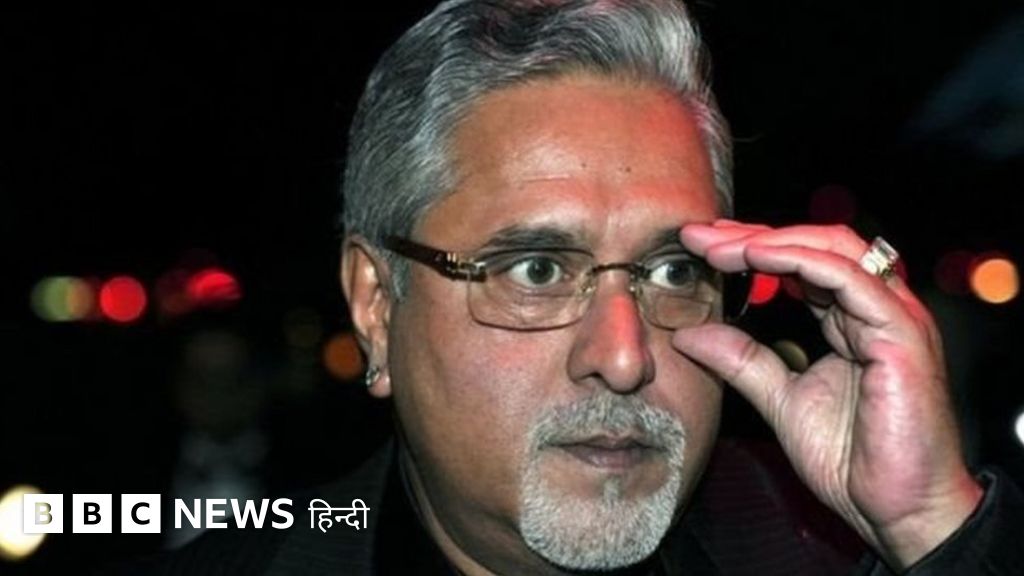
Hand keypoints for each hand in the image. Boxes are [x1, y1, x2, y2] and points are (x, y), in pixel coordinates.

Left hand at [673, 219, 982, 568]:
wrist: (898, 510)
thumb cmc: (854, 461)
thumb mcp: (780, 399)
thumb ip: (740, 360)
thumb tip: (688, 335)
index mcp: (852, 320)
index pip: (802, 263)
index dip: (750, 249)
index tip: (699, 247)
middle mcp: (877, 309)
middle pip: (816, 245)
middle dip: (753, 235)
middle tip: (698, 236)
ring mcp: (894, 317)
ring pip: (833, 250)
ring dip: (769, 241)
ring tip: (717, 246)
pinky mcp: (902, 334)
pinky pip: (849, 280)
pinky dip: (799, 260)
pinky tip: (756, 257)